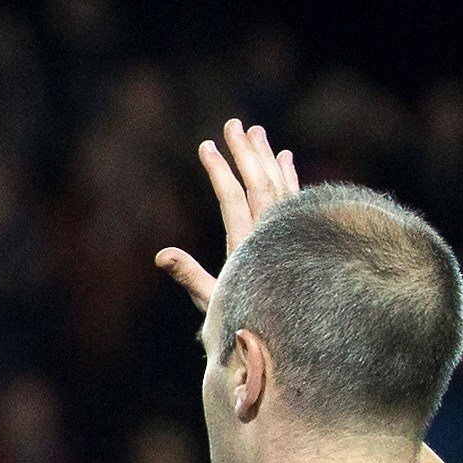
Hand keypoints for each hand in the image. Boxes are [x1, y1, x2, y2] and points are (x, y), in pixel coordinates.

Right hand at [156, 119, 303, 313]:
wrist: (288, 338)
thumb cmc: (244, 323)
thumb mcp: (211, 300)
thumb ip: (189, 275)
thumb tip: (162, 255)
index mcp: (247, 247)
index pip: (233, 199)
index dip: (220, 171)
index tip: (206, 147)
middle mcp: (271, 235)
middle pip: (260, 183)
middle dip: (245, 152)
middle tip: (232, 123)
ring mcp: (288, 233)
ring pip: (280, 186)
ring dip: (267, 156)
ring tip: (255, 130)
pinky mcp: (300, 235)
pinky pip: (296, 198)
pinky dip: (290, 176)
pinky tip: (285, 157)